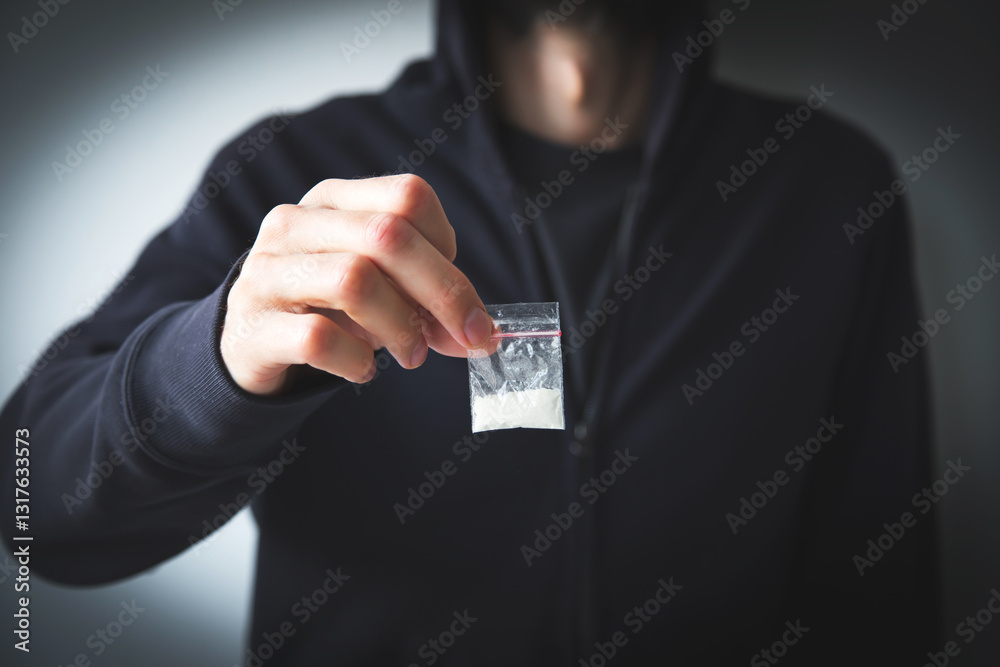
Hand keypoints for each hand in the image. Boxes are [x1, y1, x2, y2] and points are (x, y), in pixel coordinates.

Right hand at [220, 174, 493, 395]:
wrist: (246, 344)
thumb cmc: (326, 307)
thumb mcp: (379, 288)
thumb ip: (428, 301)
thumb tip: (480, 336)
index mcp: (334, 200)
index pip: (408, 196)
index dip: (447, 247)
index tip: (459, 294)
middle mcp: (296, 224)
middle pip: (388, 236)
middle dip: (443, 292)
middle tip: (466, 337)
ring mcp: (267, 272)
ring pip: (354, 280)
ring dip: (400, 328)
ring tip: (411, 355)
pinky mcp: (252, 326)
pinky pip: (318, 338)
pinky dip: (356, 361)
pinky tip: (362, 371)